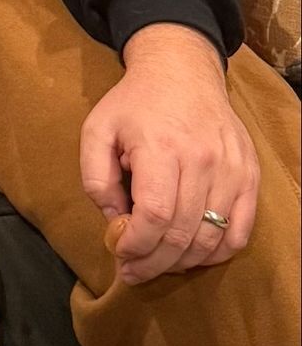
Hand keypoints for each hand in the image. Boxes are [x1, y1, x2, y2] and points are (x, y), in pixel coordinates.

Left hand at [79, 24, 258, 285]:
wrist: (183, 72)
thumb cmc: (134, 104)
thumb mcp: (97, 131)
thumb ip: (95, 178)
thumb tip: (114, 220)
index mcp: (161, 149)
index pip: (156, 216)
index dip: (137, 246)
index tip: (119, 255)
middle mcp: (203, 161)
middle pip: (183, 234)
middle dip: (153, 263)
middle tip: (132, 273)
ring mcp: (232, 169)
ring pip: (212, 238)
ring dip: (183, 263)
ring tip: (158, 265)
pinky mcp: (250, 175)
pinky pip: (241, 229)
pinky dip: (218, 252)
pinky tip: (194, 257)